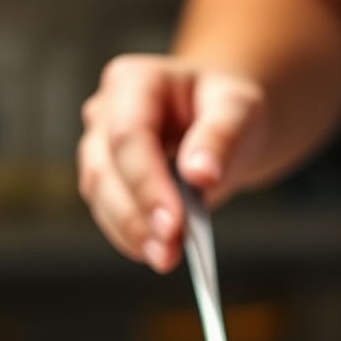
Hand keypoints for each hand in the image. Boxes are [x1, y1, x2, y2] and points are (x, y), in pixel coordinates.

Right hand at [77, 54, 265, 272]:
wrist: (223, 121)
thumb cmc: (229, 107)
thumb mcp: (240, 109)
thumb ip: (221, 135)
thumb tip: (201, 175)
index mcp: (135, 81)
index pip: (129, 135)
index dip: (147, 183)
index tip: (174, 223)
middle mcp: (106, 110)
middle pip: (106, 168)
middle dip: (137, 216)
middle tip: (169, 251)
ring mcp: (100, 145)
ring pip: (99, 194)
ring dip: (129, 232)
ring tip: (165, 258)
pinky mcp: (106, 177)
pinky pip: (108, 210)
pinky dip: (130, 236)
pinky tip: (155, 253)